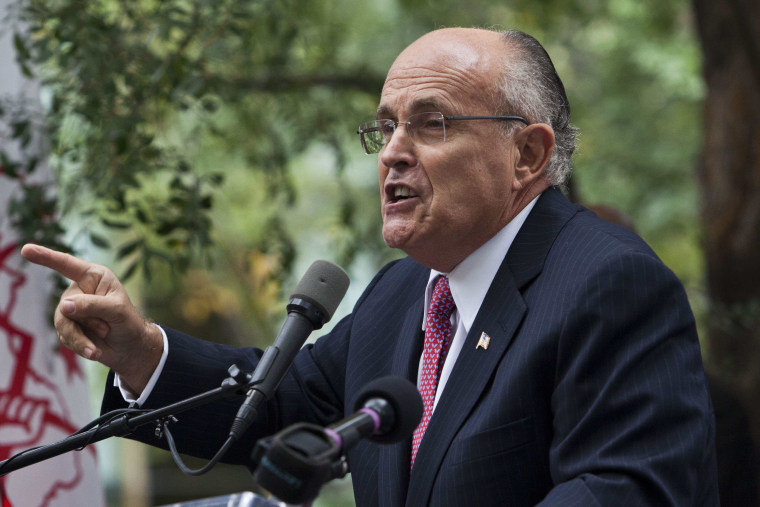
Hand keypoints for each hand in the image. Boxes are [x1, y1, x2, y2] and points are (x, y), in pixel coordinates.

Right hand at [20, 244, 162, 392]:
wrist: (131, 348)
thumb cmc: (129, 322)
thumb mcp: (117, 311)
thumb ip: (92, 305)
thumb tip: (63, 306)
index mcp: (94, 277)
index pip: (67, 265)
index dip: (46, 257)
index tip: (26, 249)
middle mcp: (80, 290)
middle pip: (66, 304)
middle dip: (87, 320)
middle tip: (107, 328)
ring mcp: (72, 309)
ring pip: (62, 322)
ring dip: (80, 337)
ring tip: (97, 348)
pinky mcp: (69, 327)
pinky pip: (64, 336)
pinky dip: (80, 345)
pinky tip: (94, 351)